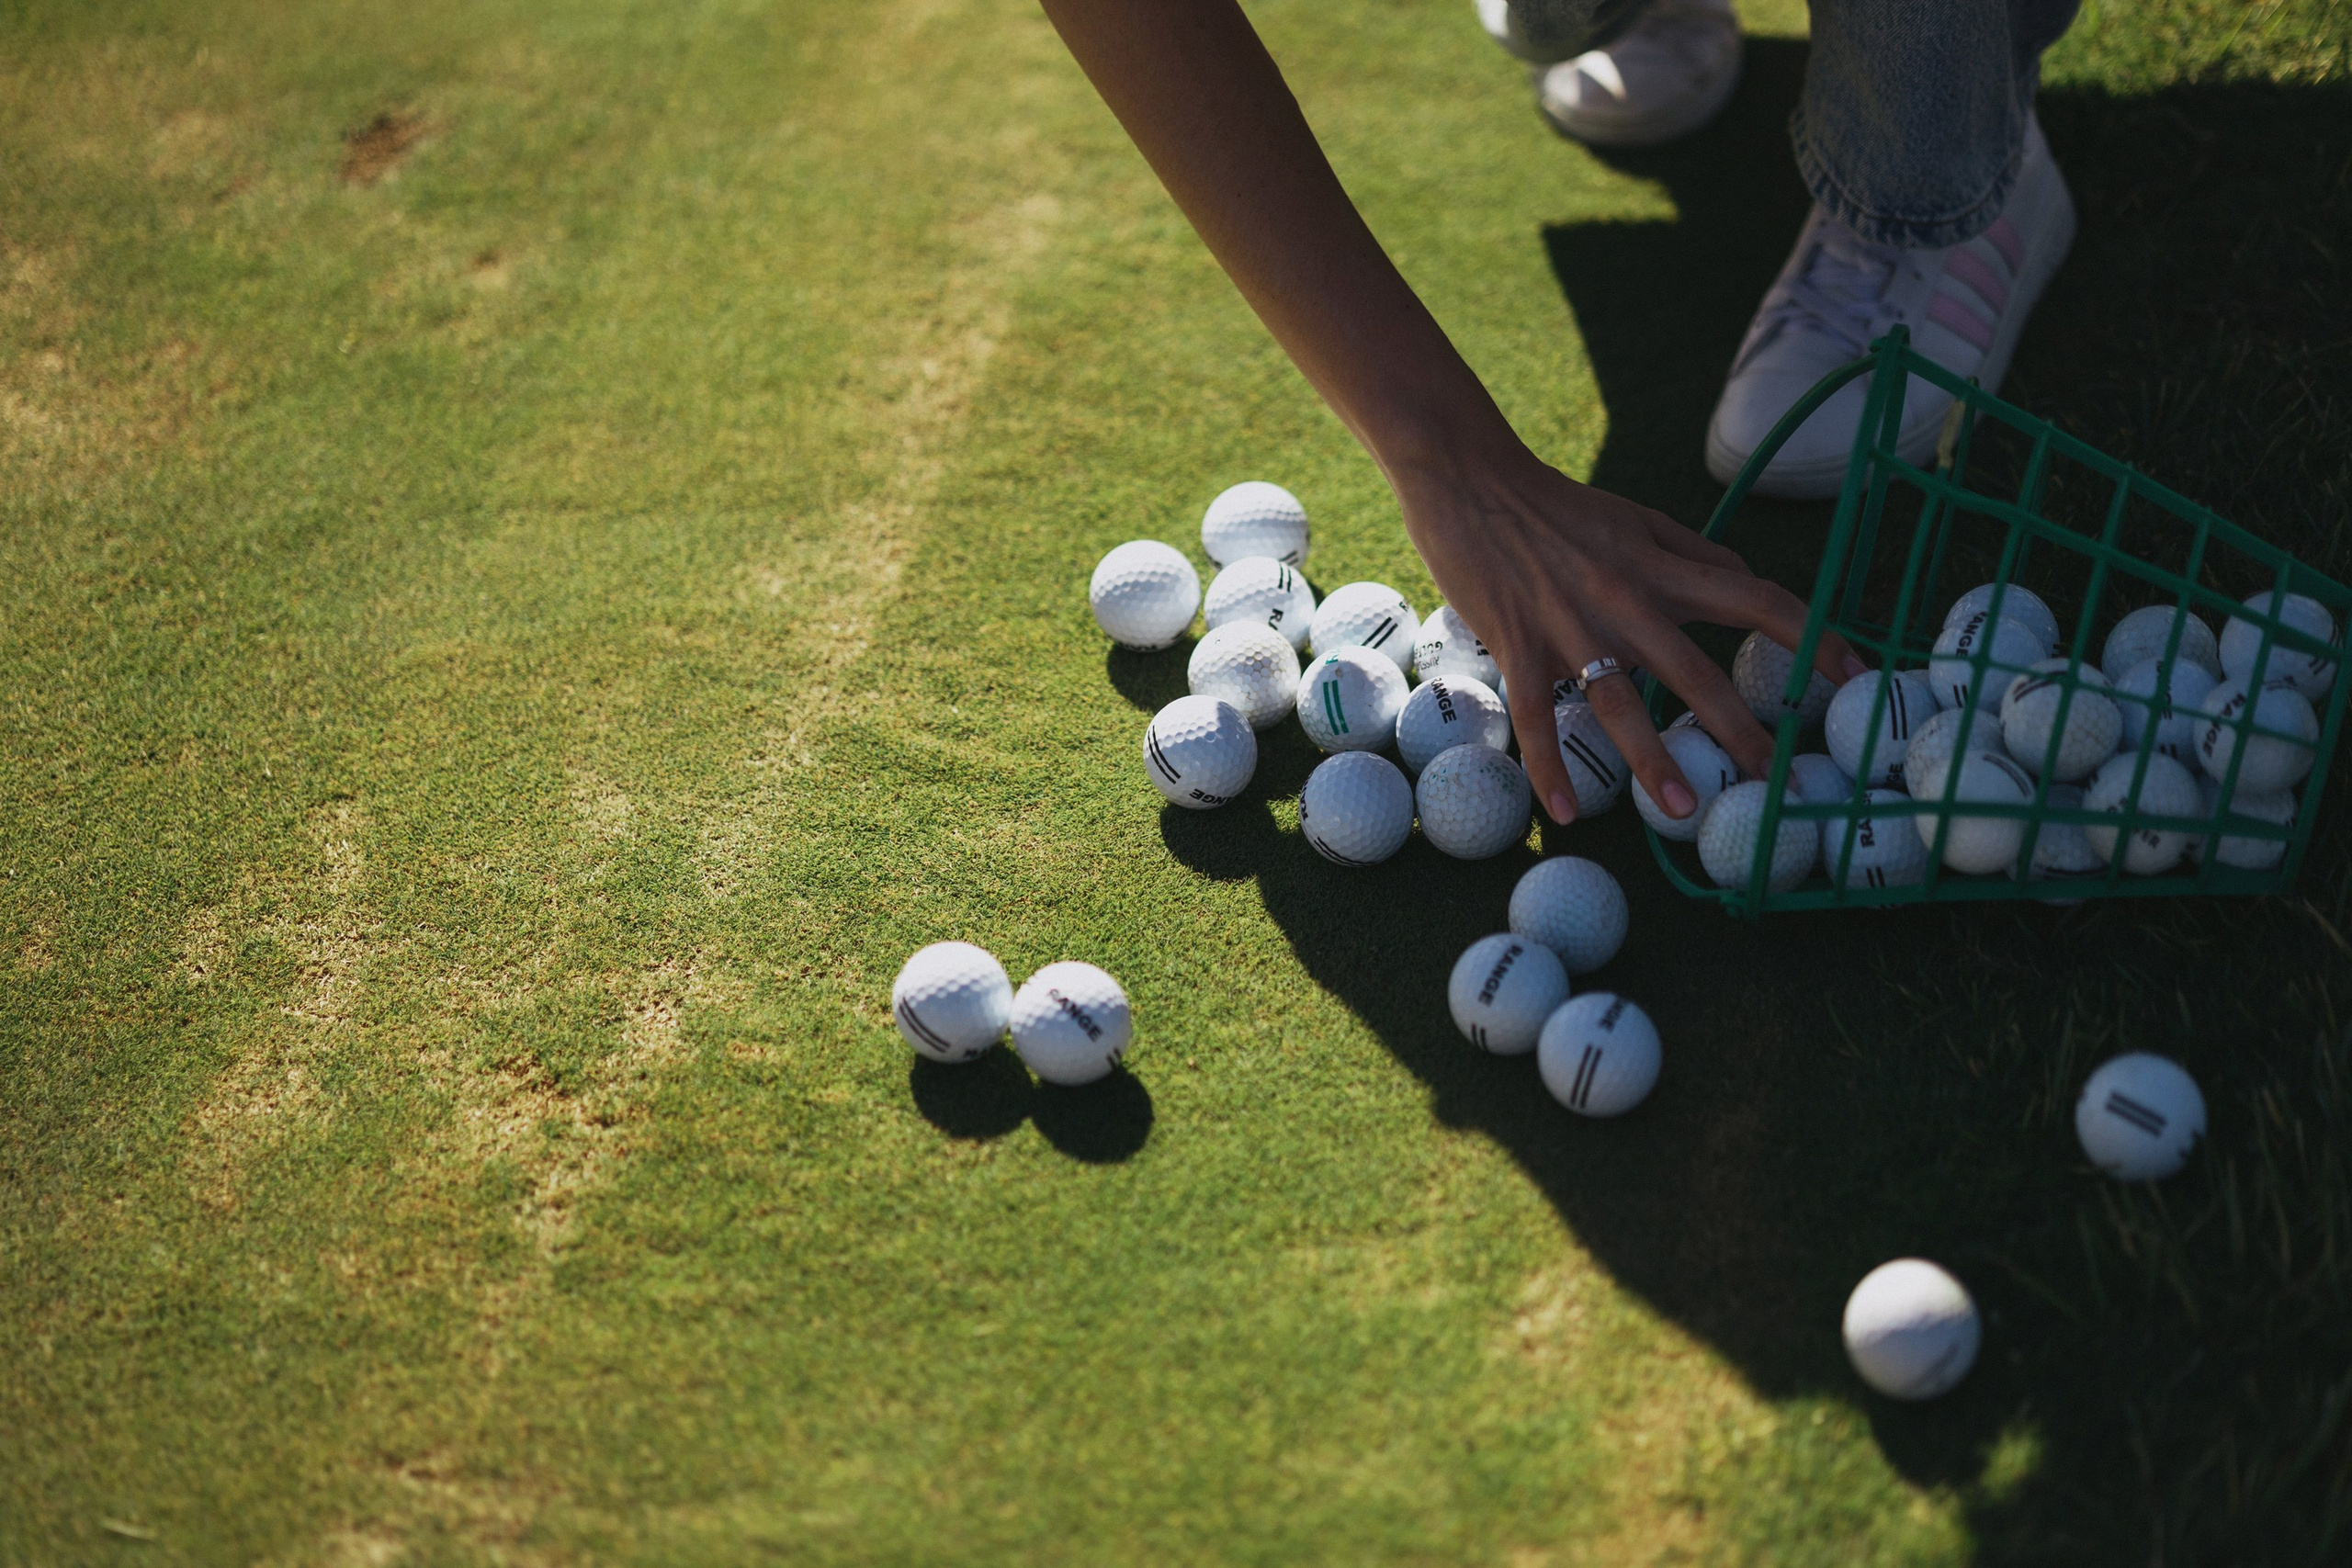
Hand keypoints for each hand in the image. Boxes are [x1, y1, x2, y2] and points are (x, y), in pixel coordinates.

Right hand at [1390, 438, 1867, 824]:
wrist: (1469, 477)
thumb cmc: (1552, 503)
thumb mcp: (1634, 516)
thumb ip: (1691, 549)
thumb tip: (1745, 575)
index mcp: (1661, 567)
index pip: (1755, 597)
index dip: (1812, 634)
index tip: (1854, 671)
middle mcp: (1625, 600)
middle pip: (1695, 671)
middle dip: (1738, 729)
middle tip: (1773, 781)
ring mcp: (1569, 627)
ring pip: (1619, 704)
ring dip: (1653, 762)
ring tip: (1683, 811)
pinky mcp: (1517, 645)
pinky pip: (1537, 715)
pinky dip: (1549, 767)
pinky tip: (1565, 813)